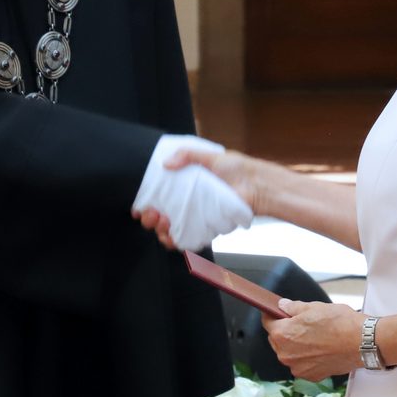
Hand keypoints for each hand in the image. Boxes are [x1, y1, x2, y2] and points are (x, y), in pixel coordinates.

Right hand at [128, 137, 253, 249]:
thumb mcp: (211, 156)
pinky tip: (172, 235)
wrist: (257, 187)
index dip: (145, 203)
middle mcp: (186, 203)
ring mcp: (194, 217)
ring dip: (160, 230)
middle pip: (158, 217)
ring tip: (163, 223)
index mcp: (183, 185)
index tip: (139, 206)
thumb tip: (166, 163)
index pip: (157, 197)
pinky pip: (185, 240)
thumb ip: (188, 155)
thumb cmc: (237, 169)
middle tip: (153, 214)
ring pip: (168, 231)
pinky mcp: (204, 229)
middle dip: (149, 219)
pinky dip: (175, 241)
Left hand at [264, 301, 366, 381]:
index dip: (273, 315)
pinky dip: (308, 357)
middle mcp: (286, 354)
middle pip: (277, 339)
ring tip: (316, 336)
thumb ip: (293, 307)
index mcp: (283, 334)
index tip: (278, 313)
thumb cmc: (341, 324)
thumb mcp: (314, 307)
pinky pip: (302, 364)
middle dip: (286, 331)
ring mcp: (298, 367)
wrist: (362, 342)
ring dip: (297, 345)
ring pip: (290, 353)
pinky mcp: (311, 376)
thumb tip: (283, 306)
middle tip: (304, 323)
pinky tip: (322, 348)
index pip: (268, 322)